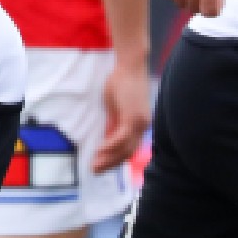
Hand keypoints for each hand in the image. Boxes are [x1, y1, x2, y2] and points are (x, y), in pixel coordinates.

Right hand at [93, 57, 150, 173]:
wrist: (130, 66)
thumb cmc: (122, 82)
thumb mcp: (116, 107)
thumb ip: (113, 123)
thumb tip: (107, 138)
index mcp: (140, 125)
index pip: (128, 148)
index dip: (114, 159)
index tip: (100, 166)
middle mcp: (143, 127)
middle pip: (127, 153)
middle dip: (110, 164)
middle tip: (94, 171)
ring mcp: (139, 123)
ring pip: (125, 148)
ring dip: (108, 158)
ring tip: (94, 165)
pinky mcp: (132, 117)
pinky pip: (121, 138)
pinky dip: (110, 146)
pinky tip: (98, 150)